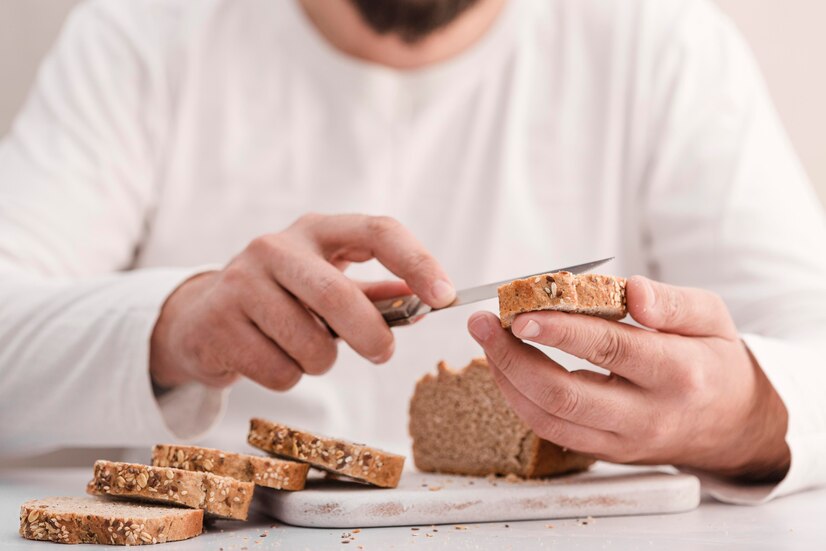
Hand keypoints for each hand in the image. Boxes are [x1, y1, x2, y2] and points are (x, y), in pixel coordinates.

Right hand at [150, 213, 454, 389]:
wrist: (200, 315)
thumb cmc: (280, 298)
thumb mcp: (326, 282)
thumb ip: (374, 294)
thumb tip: (424, 304)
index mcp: (315, 230)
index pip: (377, 231)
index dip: (416, 262)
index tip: (444, 296)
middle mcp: (275, 247)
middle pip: (338, 296)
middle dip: (371, 335)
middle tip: (383, 353)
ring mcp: (240, 283)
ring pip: (311, 346)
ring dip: (320, 362)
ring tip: (301, 348)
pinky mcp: (217, 323)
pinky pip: (280, 372)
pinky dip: (288, 377)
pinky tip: (269, 357)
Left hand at [468, 276, 789, 480]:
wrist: (732, 426)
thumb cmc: (715, 361)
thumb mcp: (711, 317)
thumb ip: (672, 302)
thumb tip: (633, 289)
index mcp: (679, 372)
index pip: (609, 349)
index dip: (560, 330)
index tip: (520, 312)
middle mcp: (648, 414)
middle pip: (565, 394)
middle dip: (513, 357)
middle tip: (483, 324)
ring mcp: (624, 441)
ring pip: (549, 418)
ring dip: (507, 379)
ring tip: (487, 341)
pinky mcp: (606, 453)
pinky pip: (551, 431)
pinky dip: (520, 400)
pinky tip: (506, 368)